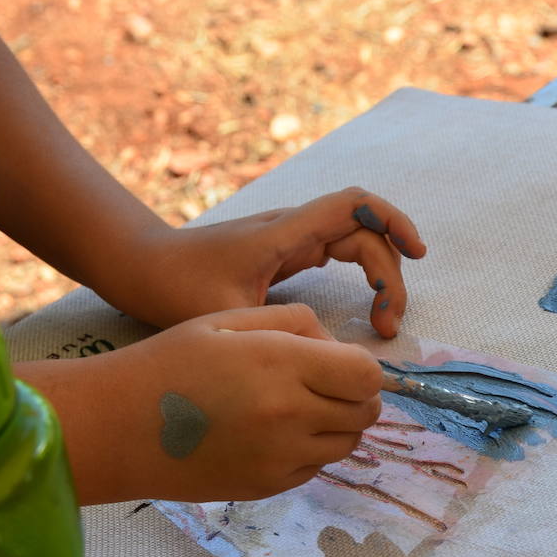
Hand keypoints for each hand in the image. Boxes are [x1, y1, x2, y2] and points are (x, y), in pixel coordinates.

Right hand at [18, 304, 382, 503]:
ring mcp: (280, 457)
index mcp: (282, 364)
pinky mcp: (268, 486)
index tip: (341, 362)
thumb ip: (297, 323)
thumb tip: (339, 347)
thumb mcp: (231, 319)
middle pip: (366, 412)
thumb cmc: (172, 361)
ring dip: (338, 424)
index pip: (367, 375)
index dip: (363, 367)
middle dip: (356, 395)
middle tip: (325, 383)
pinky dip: (311, 449)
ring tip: (299, 406)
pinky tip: (274, 432)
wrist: (118, 427)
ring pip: (348, 443)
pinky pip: (316, 466)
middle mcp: (289, 415)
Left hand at [108, 187, 426, 337]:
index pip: (354, 205)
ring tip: (381, 324)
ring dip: (380, 277)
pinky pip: (340, 252)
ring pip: (357, 243)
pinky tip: (367, 305)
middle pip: (366, 232)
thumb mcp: (226, 313)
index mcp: (283, 233)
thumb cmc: (173, 288)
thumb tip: (329, 351)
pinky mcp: (287, 254)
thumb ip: (277, 329)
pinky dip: (363, 274)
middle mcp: (293, 229)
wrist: (139, 267)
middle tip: (387, 328)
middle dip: (389, 275)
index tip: (417, 257)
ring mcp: (291, 240)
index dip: (394, 222)